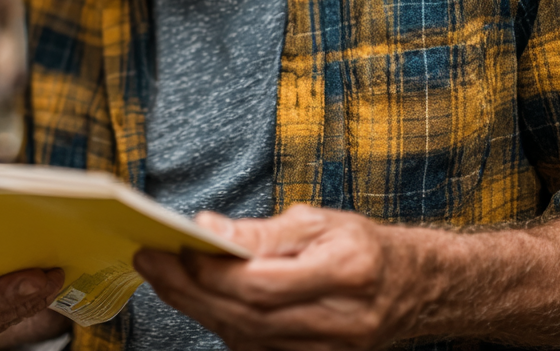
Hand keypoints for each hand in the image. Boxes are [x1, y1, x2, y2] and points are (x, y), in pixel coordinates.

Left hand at [133, 204, 425, 350]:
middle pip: (247, 314)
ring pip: (246, 336)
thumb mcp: (319, 221)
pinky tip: (196, 299)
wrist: (410, 288)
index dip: (213, 269)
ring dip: (197, 306)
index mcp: (346, 272)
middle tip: (150, 259)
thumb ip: (264, 230)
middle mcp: (339, 321)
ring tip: (162, 275)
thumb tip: (210, 230)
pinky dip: (221, 322)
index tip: (176, 242)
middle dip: (189, 287)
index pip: (262, 282)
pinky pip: (255, 348)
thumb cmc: (361, 247)